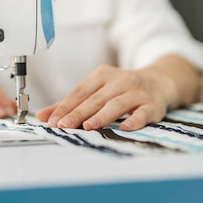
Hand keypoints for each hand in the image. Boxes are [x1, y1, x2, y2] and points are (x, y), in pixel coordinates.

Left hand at [35, 56, 201, 130]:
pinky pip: (143, 112)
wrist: (159, 81)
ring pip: (117, 104)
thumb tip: (43, 116)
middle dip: (78, 113)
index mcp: (102, 75)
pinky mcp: (152, 105)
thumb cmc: (121, 88)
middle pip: (96, 98)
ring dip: (102, 116)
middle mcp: (119, 81)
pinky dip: (135, 120)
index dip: (66, 106)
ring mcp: (137, 92)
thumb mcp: (97, 89)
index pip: (80, 91)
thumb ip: (70, 103)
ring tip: (88, 126)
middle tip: (64, 125)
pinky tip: (126, 128)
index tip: (53, 120)